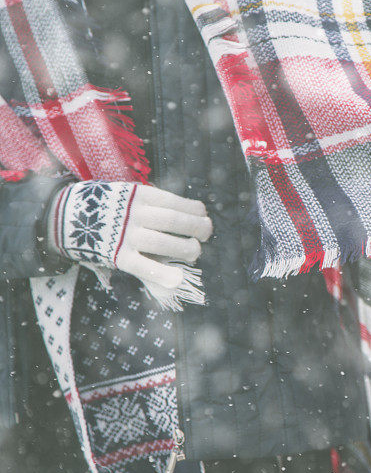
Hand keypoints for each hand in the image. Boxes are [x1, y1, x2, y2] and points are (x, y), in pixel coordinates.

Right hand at [48, 181, 211, 298]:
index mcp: (138, 195)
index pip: (175, 202)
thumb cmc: (104, 205)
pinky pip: (144, 266)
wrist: (63, 215)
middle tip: (206, 233)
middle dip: (197, 228)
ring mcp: (125, 235)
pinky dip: (163, 273)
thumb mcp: (126, 193)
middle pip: (174, 222)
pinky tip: (178, 278)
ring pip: (164, 243)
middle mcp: (134, 214)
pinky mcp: (117, 256)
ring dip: (186, 249)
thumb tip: (189, 211)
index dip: (194, 210)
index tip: (203, 215)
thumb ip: (152, 202)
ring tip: (195, 251)